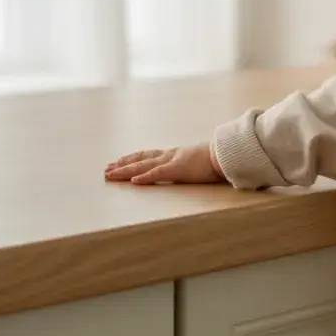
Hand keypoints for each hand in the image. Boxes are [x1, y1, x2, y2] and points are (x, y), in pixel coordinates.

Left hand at [104, 144, 224, 184]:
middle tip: (106, 170)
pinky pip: (158, 173)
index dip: (133, 158)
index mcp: (175, 154)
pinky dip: (145, 176)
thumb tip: (190, 171)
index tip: (118, 161)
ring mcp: (174, 161)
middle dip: (122, 165)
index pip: (149, 155)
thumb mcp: (199, 163)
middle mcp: (170, 155)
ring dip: (125, 170)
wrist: (229, 154)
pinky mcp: (179, 169)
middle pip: (141, 159)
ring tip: (110, 174)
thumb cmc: (218, 160)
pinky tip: (133, 181)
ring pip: (143, 165)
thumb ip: (191, 166)